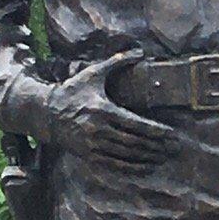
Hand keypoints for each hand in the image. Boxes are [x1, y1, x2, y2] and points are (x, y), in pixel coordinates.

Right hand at [43, 52, 177, 165]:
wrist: (45, 113)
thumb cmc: (72, 91)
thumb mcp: (93, 74)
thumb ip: (116, 62)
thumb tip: (139, 51)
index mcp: (103, 110)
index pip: (135, 123)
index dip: (155, 131)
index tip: (170, 134)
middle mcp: (99, 129)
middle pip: (134, 141)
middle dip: (156, 146)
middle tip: (172, 148)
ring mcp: (93, 144)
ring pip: (126, 155)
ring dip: (147, 158)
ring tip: (163, 158)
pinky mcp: (88, 155)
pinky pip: (115, 164)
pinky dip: (132, 168)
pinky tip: (145, 167)